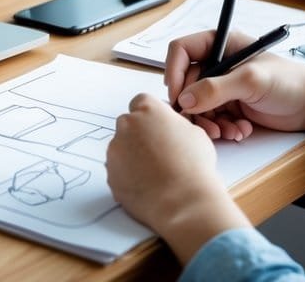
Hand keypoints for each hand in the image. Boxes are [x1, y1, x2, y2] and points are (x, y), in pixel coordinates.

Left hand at [106, 93, 247, 263]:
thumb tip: (170, 126)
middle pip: (128, 124)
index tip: (158, 128)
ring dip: (132, 155)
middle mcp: (127, 124)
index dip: (151, 116)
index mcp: (148, 109)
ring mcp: (115, 148)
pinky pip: (117, 169)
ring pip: (121, 147)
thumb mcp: (196, 133)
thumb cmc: (194, 167)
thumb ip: (175, 123)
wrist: (184, 202)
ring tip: (155, 173)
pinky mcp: (109, 171)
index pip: (141, 102)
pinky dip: (127, 174)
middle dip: (139, 134)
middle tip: (158, 153)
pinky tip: (146, 185)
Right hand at [166, 30, 304, 139]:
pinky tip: (239, 131)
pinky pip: (211, 118)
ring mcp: (223, 86)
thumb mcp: (251, 80)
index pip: (182, 51)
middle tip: (205, 123)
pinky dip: (221, 128)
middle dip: (194, 106)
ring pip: (197, 104)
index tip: (176, 95)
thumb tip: (185, 100)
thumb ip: (215, 88)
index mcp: (221, 45)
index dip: (174, 71)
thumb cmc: (290, 82)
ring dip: (208, 121)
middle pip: (186, 83)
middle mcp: (218, 64)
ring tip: (226, 131)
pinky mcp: (230, 105)